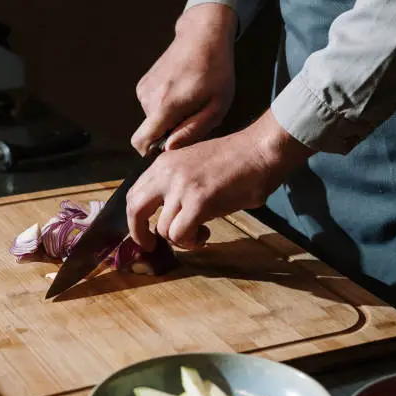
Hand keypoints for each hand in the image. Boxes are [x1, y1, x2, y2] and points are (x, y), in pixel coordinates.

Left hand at [126, 109, 312, 249]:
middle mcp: (166, 173)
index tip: (145, 232)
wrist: (261, 150)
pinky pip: (181, 234)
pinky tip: (205, 233)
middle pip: (135, 211)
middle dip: (140, 235)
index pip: (133, 194)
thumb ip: (175, 183)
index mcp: (163, 163)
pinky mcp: (199, 201)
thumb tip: (165, 212)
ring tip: (200, 232)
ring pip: (163, 229)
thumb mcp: (193, 164)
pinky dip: (191, 241)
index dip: (134, 219)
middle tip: (152, 245)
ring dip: (181, 239)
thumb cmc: (236, 160)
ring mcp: (181, 187)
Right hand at [131, 3, 237, 155]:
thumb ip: (193, 131)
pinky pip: (151, 108)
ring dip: (170, 120)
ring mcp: (143, 89)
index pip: (141, 142)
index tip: (169, 152)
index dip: (150, 154)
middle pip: (151, 133)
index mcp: (166, 105)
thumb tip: (169, 149)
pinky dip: (165, 108)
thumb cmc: (216, 71)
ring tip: (191, 104)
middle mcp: (148, 97)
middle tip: (193, 119)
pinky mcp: (143, 84)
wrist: (202, 35)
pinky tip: (182, 95)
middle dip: (169, 134)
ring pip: (152, 121)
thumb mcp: (217, 106)